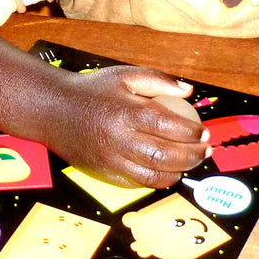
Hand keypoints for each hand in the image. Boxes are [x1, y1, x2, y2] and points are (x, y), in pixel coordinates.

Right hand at [36, 66, 206, 188]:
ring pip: (154, 175)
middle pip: (165, 155)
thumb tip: (189, 91)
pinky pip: (138, 183)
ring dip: (179, 171)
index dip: (192, 132)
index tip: (204, 131)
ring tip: (190, 162)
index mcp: (127, 112)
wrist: (54, 110)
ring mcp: (111, 160)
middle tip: (205, 150)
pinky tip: (168, 170)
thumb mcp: (124, 75)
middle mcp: (120, 139)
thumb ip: (158, 81)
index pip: (169, 127)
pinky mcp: (105, 173)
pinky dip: (158, 180)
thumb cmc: (92, 90)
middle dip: (192, 155)